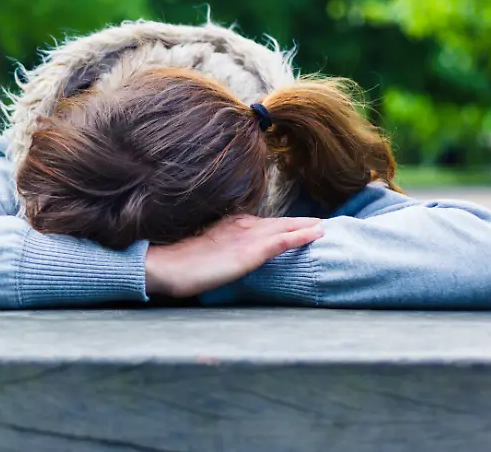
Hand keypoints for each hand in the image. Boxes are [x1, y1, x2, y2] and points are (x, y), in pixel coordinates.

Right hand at [144, 215, 323, 297]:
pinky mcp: (249, 251)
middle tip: (322, 223)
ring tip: (325, 226)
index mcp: (228, 225)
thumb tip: (223, 259)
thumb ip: (217, 252)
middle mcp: (240, 226)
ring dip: (306, 226)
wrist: (164, 266)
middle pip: (277, 223)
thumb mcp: (201, 255)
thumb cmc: (176, 265)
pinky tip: (318, 233)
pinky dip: (301, 235)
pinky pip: (282, 240)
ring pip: (284, 228)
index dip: (282, 225)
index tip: (300, 225)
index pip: (262, 224)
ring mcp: (246, 237)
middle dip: (299, 223)